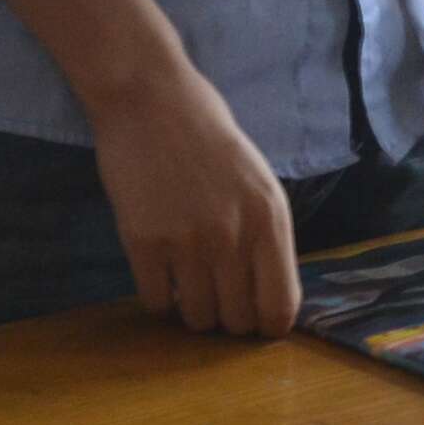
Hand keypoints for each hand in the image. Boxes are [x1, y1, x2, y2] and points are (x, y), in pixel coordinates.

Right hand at [87, 59, 299, 337]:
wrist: (149, 99)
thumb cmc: (209, 135)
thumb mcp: (259, 180)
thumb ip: (267, 236)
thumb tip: (268, 297)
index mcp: (270, 218)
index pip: (280, 307)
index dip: (268, 325)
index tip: (255, 321)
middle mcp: (233, 235)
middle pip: (237, 321)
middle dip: (228, 317)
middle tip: (216, 295)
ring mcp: (186, 241)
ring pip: (196, 318)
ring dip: (192, 309)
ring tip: (187, 281)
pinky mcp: (143, 242)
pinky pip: (156, 303)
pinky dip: (159, 297)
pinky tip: (160, 271)